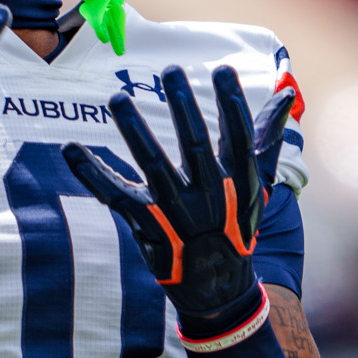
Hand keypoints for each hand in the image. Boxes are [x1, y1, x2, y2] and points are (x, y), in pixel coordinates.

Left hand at [64, 64, 295, 342]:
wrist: (218, 288)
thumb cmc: (237, 225)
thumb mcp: (258, 185)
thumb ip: (266, 138)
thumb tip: (286, 96)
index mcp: (238, 182)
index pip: (238, 135)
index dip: (231, 103)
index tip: (223, 70)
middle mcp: (209, 195)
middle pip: (194, 144)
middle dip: (183, 106)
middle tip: (172, 70)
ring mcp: (175, 212)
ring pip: (152, 164)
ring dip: (134, 130)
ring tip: (118, 98)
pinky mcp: (146, 226)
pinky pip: (115, 195)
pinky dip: (91, 173)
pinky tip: (71, 149)